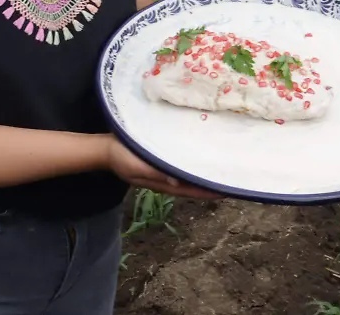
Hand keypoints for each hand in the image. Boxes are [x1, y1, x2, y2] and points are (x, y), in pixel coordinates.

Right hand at [104, 135, 221, 199]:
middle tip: (233, 179)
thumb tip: (177, 182)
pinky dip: (193, 163)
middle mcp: (168, 178)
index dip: (209, 192)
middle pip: (194, 184)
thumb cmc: (121, 157)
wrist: (106, 147)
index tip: (228, 191)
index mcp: (163, 183)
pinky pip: (182, 164)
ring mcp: (165, 170)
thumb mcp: (136, 167)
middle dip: (211, 183)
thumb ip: (156, 174)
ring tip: (223, 169)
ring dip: (204, 173)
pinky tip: (201, 157)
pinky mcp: (162, 159)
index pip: (191, 190)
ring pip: (189, 175)